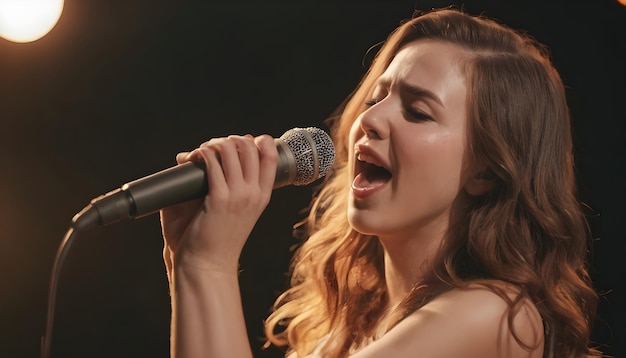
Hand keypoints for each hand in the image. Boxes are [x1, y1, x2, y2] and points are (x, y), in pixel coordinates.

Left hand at [160, 134, 276, 276]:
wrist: (206, 266)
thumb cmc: (213, 239)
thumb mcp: (232, 209)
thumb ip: (225, 184)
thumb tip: (195, 157)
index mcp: (261, 196)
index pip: (271, 156)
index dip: (255, 141)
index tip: (237, 144)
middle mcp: (254, 194)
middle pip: (250, 146)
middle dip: (229, 140)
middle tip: (212, 149)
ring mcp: (238, 196)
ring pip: (230, 149)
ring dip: (212, 144)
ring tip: (200, 153)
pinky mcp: (218, 199)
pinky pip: (211, 162)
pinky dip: (200, 153)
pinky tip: (192, 158)